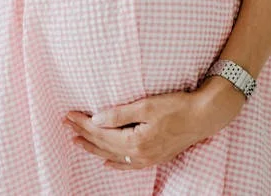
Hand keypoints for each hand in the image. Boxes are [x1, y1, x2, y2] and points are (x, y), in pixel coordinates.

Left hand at [62, 75, 245, 169]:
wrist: (205, 116)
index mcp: (135, 141)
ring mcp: (148, 158)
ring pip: (113, 155)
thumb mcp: (146, 106)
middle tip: (66, 124)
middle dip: (83, 134)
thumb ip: (119, 114)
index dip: (83, 123)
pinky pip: (129, 164)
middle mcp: (140, 155)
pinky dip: (115, 163)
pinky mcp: (155, 157)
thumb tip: (96, 120)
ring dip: (94, 148)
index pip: (101, 132)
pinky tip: (106, 162)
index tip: (69, 115)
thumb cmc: (177, 106)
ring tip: (77, 141)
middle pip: (104, 144)